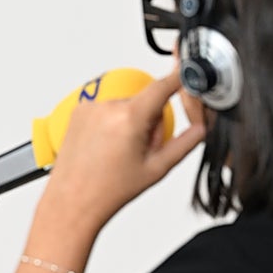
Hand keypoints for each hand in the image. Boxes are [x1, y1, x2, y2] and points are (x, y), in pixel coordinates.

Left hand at [36, 68, 206, 237]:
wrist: (73, 200)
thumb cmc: (107, 190)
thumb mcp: (156, 168)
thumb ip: (183, 144)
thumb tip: (200, 129)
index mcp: (128, 118)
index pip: (161, 87)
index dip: (177, 78)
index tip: (186, 72)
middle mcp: (106, 108)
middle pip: (144, 102)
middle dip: (149, 121)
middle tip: (141, 149)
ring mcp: (89, 108)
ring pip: (124, 106)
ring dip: (129, 122)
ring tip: (119, 151)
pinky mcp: (77, 112)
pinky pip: (105, 110)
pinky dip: (110, 123)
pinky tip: (105, 146)